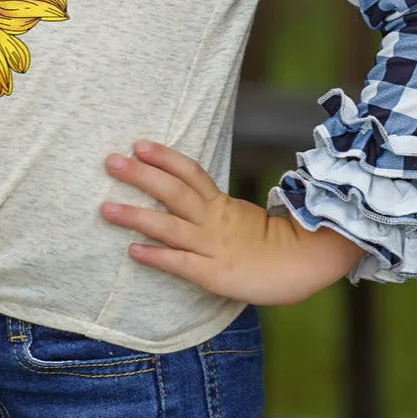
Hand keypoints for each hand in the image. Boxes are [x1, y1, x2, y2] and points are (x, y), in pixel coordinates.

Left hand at [101, 139, 364, 305]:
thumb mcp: (246, 220)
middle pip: (173, 190)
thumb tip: (195, 203)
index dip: (164, 157)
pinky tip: (132, 251)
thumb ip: (221, 213)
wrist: (310, 265)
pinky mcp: (214, 273)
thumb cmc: (278, 246)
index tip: (139, 144)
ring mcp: (213, 245)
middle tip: (110, 161)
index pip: (190, 172)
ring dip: (135, 215)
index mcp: (223, 204)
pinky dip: (156, 256)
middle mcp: (215, 220)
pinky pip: (181, 263)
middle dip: (140, 175)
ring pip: (169, 225)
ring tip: (105, 208)